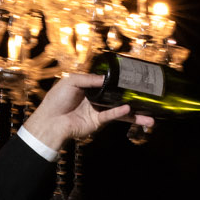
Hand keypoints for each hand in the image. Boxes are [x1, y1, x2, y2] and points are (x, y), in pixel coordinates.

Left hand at [27, 73, 153, 152]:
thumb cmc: (57, 100)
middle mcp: (96, 99)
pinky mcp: (97, 122)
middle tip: (148, 97)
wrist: (50, 121)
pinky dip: (119, 112)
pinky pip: (111, 116)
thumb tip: (107, 78)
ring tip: (150, 117)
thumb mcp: (71, 81)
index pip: (108, 83)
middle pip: (117, 97)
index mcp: (89, 88)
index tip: (134, 79)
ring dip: (134, 114)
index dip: (120, 81)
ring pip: (119, 110)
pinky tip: (129, 109)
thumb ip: (90, 79)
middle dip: (133, 99)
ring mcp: (98, 111)